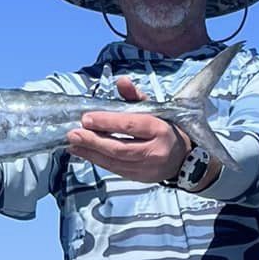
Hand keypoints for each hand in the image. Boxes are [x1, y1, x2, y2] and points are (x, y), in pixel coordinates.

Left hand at [68, 75, 188, 183]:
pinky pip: (116, 169)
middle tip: (73, 134)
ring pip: (115, 162)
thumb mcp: (156, 110)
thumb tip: (120, 81)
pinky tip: (85, 153)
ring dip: (91, 153)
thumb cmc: (167, 129)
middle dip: (93, 141)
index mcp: (160, 129)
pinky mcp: (140, 178)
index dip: (107, 122)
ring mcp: (148, 168)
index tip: (86, 118)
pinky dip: (99, 161)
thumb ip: (135, 97)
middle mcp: (155, 151)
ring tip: (73, 145)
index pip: (131, 126)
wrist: (185, 159)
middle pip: (120, 148)